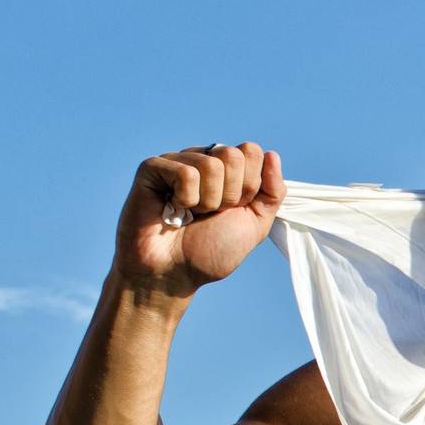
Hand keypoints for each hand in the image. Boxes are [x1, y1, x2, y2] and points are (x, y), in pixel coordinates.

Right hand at [112, 141, 284, 295]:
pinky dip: (186, 198)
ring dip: (207, 201)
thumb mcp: (255, 224)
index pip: (251, 152)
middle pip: (233, 155)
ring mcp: (176, 161)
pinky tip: (173, 208)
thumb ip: (272, 191)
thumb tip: (272, 154)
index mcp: (228, 170)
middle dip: (230, 194)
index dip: (249, 187)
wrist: (174, 273)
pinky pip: (185, 172)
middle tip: (211, 213)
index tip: (232, 209)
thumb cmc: (211, 251)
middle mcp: (202, 160)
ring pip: (211, 164)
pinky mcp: (152, 168)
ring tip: (191, 214)